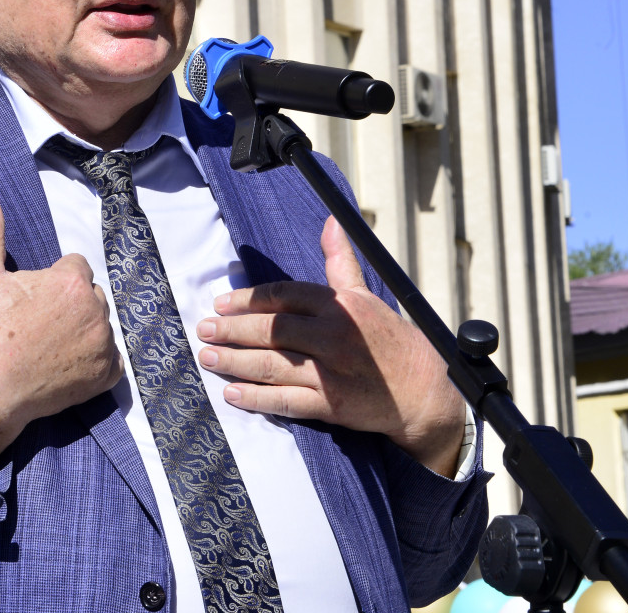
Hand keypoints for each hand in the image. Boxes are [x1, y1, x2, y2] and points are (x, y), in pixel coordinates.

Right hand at [0, 193, 122, 468]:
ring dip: (84, 331)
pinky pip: (113, 362)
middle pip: (90, 295)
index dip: (53, 280)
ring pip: (100, 327)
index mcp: (71, 281)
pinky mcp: (104, 377)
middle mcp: (95, 310)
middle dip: (71, 303)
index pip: (76, 266)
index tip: (34, 297)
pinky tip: (71, 364)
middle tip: (39, 322)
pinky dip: (97, 363)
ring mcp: (102, 345)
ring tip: (50, 344)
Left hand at [195, 216, 465, 476]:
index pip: (282, 296)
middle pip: (270, 330)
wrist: (422, 391)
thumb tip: (331, 222)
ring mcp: (330, 372)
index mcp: (339, 305)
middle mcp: (333, 335)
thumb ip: (340, 262)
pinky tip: (232, 393)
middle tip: (204, 330)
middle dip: (231, 329)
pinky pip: (285, 401)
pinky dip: (255, 398)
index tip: (221, 302)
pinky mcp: (331, 404)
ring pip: (271, 364)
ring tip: (208, 357)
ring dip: (234, 361)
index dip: (247, 299)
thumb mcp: (366, 296)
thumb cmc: (390, 340)